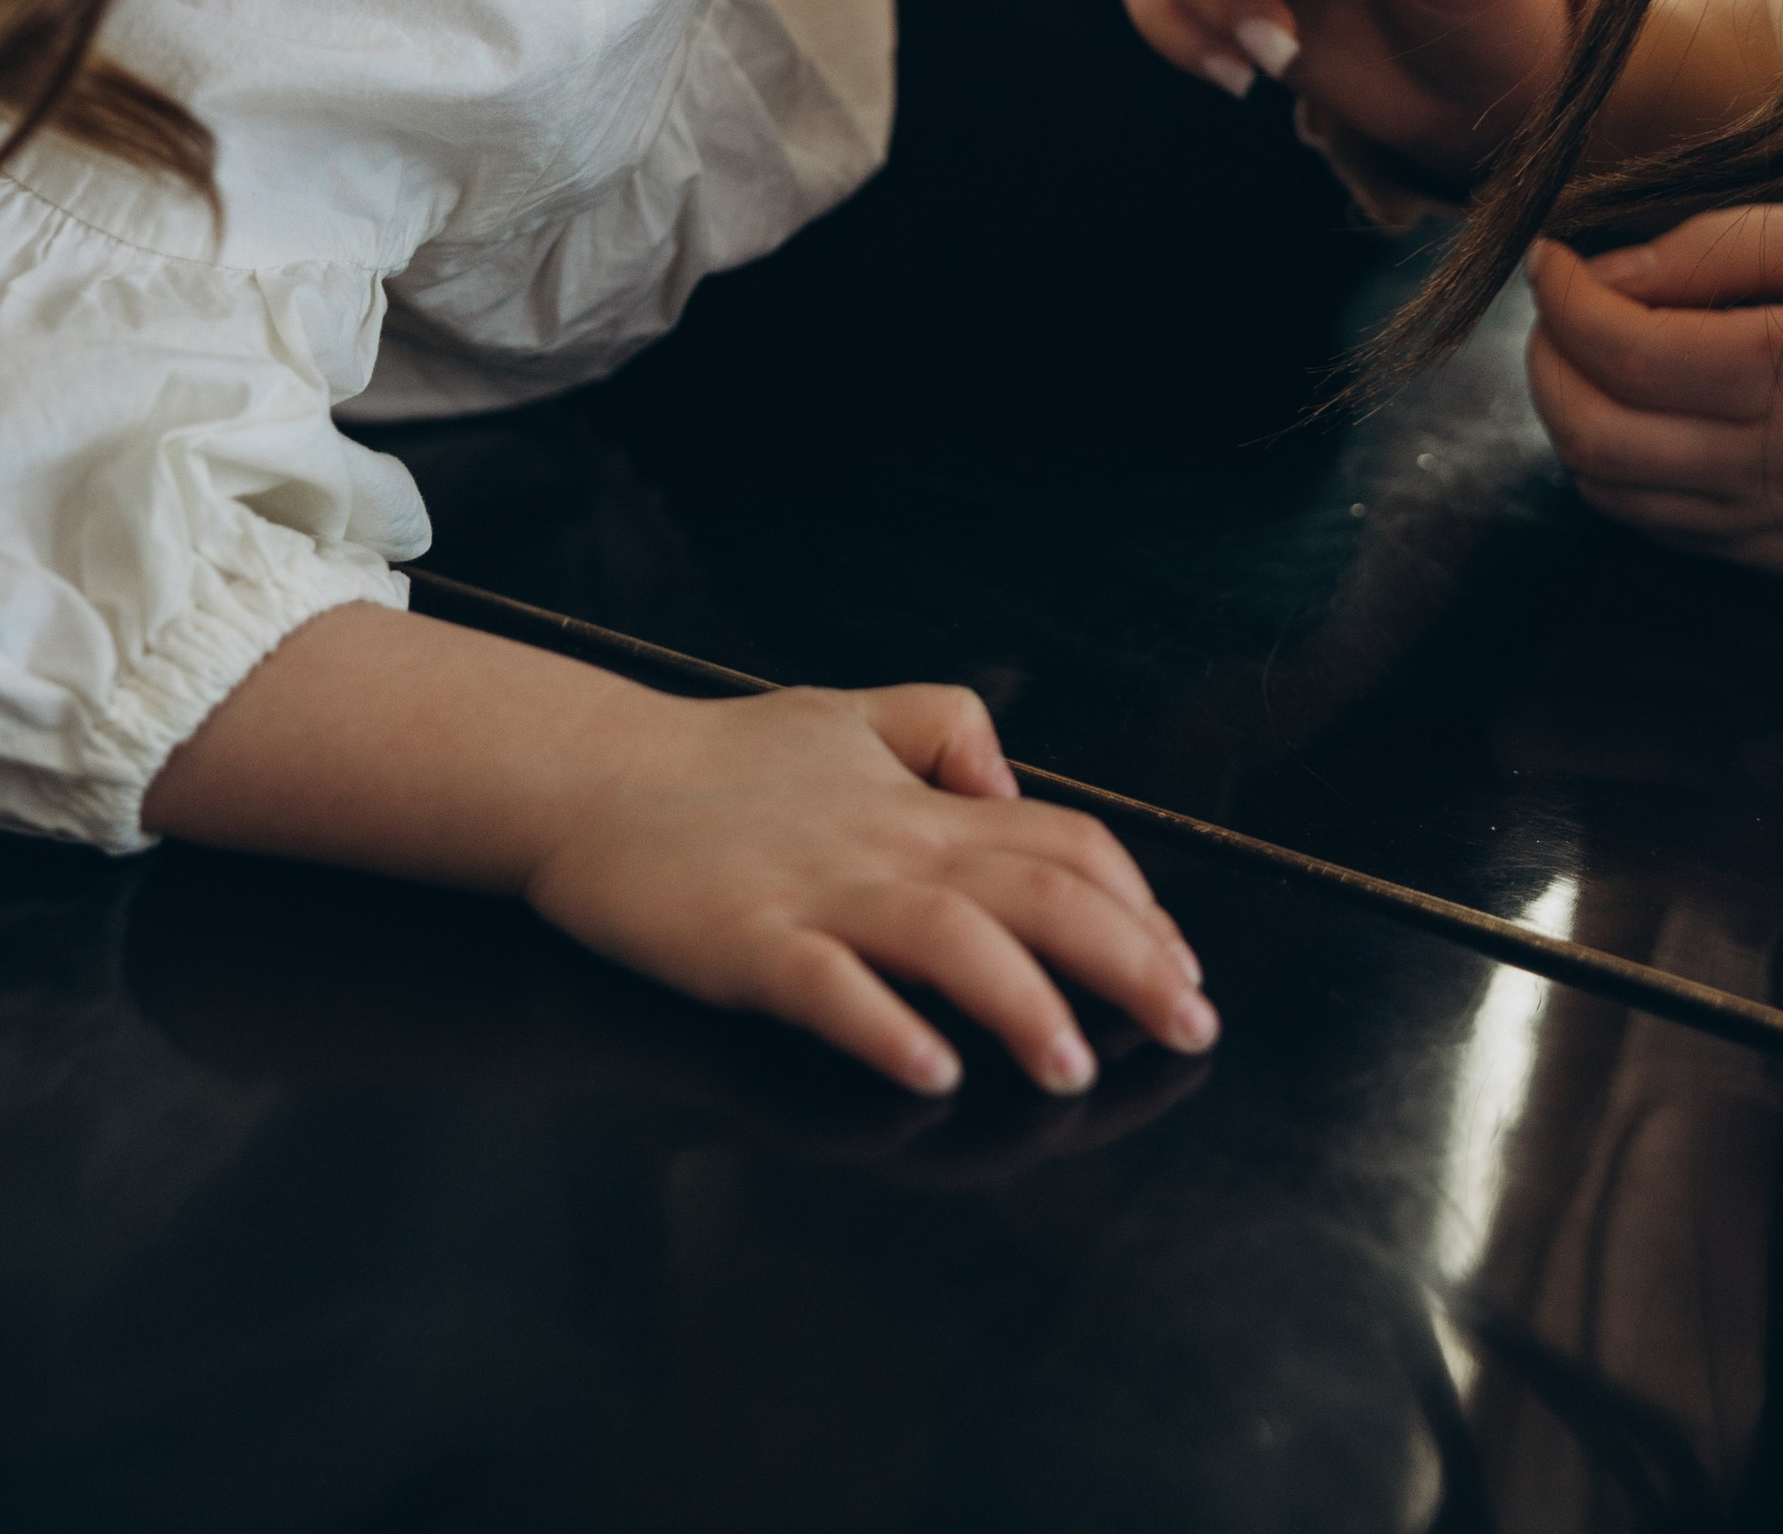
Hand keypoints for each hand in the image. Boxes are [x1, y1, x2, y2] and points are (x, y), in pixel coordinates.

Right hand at [526, 678, 1218, 1094]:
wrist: (590, 774)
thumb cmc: (720, 759)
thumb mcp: (849, 713)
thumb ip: (942, 729)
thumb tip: (1008, 779)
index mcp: (918, 804)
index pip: (1059, 841)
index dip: (1135, 903)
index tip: (1184, 967)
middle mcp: (886, 843)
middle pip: (1034, 890)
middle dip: (1127, 961)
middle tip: (1192, 1028)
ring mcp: (816, 893)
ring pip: (947, 938)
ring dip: (1023, 1004)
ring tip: (1074, 1068)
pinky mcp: (745, 942)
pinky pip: (827, 986)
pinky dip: (884, 1025)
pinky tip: (930, 1069)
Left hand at [1523, 200, 1782, 575]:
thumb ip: (1718, 247)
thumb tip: (1605, 271)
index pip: (1626, 350)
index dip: (1564, 299)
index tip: (1547, 255)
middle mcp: (1773, 462)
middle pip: (1596, 433)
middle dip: (1548, 361)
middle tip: (1554, 306)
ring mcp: (1769, 523)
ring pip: (1611, 490)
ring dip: (1569, 416)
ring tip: (1582, 354)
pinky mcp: (1771, 555)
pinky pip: (1653, 523)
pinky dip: (1614, 468)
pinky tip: (1630, 412)